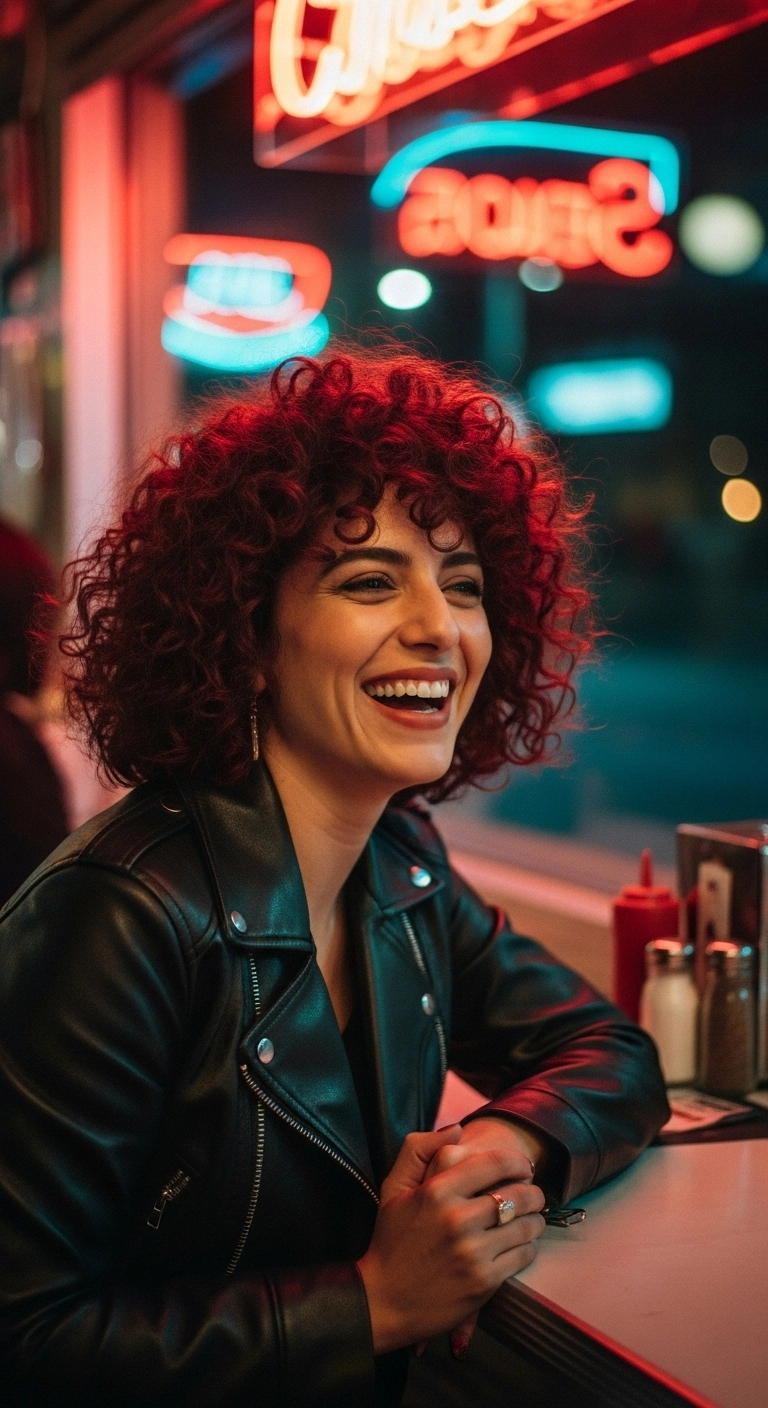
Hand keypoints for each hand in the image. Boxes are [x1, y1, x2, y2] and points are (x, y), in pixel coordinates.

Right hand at [356, 1125, 544, 1354]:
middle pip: (518, 1193)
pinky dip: (529, 1246)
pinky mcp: (484, 1281)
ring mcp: (472, 1252)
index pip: (495, 1163)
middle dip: (533, 1191)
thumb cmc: (391, 1242)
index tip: (524, 1167)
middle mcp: (457, 1219)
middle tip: (533, 1194)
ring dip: (535, 1219)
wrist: (384, 1302)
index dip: (518, 1161)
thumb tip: (456, 1129)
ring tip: (531, 1219)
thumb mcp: (394, 1188)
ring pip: (527, 1225)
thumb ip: (418, 1149)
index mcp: (437, 1191)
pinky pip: (524, 1254)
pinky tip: (521, 1244)